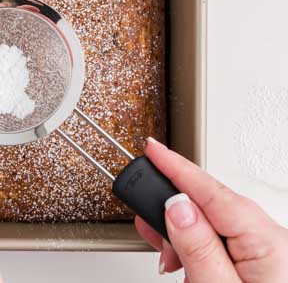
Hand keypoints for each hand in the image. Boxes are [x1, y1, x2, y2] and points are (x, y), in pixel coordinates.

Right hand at [135, 138, 287, 281]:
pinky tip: (183, 262)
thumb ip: (197, 246)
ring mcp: (271, 259)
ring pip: (216, 227)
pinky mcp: (263, 271)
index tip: (153, 149)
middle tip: (144, 215)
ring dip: (184, 237)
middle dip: (176, 210)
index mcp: (270, 245)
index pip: (213, 193)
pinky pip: (224, 246)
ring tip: (165, 255)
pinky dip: (198, 250)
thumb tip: (177, 204)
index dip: (179, 167)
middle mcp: (275, 246)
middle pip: (214, 207)